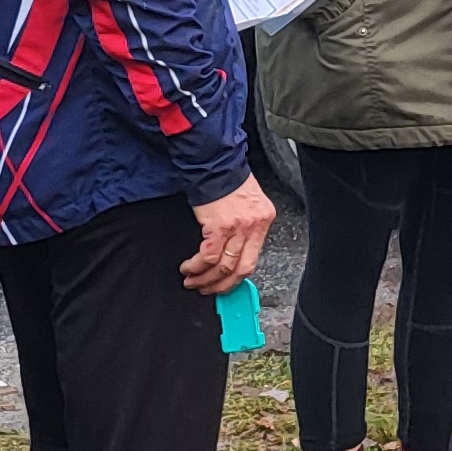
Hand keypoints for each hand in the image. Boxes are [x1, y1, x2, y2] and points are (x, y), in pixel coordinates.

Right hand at [182, 175, 273, 290]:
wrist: (215, 161)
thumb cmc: (228, 178)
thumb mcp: (247, 202)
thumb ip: (245, 226)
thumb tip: (233, 249)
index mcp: (263, 221)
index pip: (253, 260)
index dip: (236, 278)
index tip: (224, 284)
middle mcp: (253, 226)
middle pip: (240, 269)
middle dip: (221, 285)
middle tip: (207, 289)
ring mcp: (237, 227)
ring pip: (223, 267)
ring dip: (205, 279)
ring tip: (192, 281)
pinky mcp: (218, 225)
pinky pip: (208, 256)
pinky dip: (196, 266)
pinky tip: (188, 268)